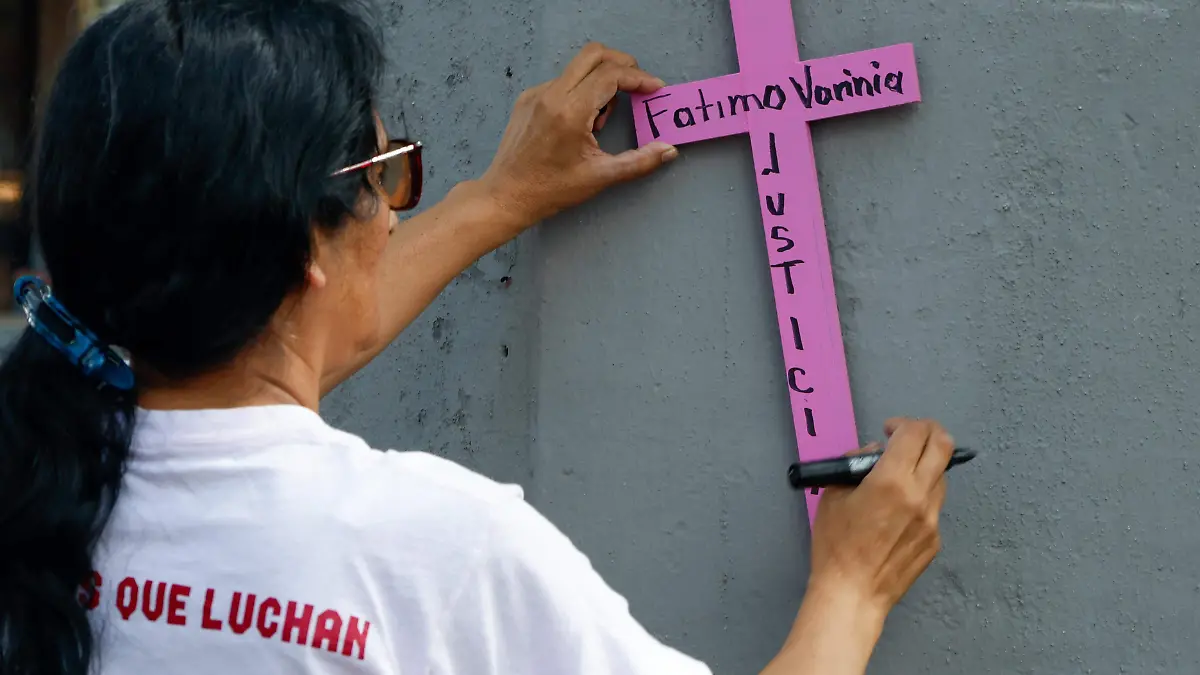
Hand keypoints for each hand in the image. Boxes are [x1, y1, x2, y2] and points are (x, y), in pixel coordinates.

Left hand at [478, 42, 677, 230]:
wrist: (506, 196)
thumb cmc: (551, 190)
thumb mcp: (600, 176)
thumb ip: (640, 161)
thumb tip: (669, 149)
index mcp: (570, 112)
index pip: (611, 75)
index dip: (639, 78)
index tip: (655, 88)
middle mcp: (551, 94)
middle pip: (594, 54)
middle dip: (622, 63)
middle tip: (637, 86)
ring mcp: (536, 93)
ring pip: (578, 67)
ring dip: (600, 80)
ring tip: (602, 119)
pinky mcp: (527, 98)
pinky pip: (562, 81)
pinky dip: (580, 91)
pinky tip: (581, 122)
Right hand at [807, 418, 953, 622]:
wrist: (853, 592)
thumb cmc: (835, 545)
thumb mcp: (832, 495)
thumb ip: (855, 466)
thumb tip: (873, 454)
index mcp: (892, 481)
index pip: (915, 433)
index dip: (903, 423)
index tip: (890, 429)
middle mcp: (920, 496)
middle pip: (943, 446)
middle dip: (928, 432)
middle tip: (910, 436)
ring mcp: (932, 519)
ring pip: (941, 477)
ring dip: (925, 467)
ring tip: (899, 478)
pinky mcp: (935, 539)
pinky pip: (933, 507)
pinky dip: (920, 498)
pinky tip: (897, 513)